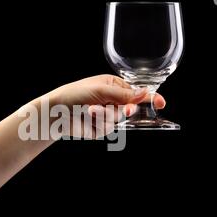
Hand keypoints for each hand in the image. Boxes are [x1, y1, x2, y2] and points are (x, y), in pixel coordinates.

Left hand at [48, 74, 165, 137]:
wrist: (56, 113)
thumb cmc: (74, 94)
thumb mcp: (100, 90)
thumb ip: (123, 94)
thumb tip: (145, 92)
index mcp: (113, 86)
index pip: (136, 93)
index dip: (150, 98)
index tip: (161, 103)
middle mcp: (112, 101)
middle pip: (129, 109)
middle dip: (123, 110)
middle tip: (125, 110)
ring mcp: (106, 115)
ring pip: (118, 121)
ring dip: (104, 116)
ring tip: (89, 110)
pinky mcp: (100, 128)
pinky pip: (107, 129)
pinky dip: (97, 124)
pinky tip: (86, 118)